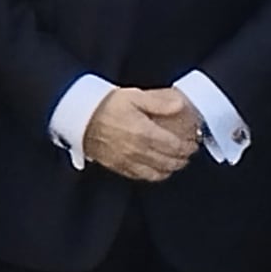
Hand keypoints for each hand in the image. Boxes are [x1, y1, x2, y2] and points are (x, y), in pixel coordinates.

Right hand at [82, 85, 203, 182]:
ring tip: (176, 161)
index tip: (193, 142)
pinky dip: (155, 175)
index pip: (175, 146)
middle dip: (183, 158)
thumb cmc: (103, 105)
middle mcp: (138, 150)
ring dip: (172, 168)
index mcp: (144, 133)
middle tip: (188, 152)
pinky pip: (143, 176)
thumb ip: (158, 102)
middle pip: (170, 161)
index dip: (188, 146)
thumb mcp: (133, 95)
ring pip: (159, 172)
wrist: (77, 116)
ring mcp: (128, 161)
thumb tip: (179, 105)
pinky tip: (158, 169)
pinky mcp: (119, 166)